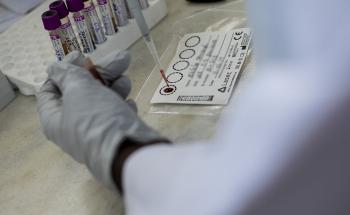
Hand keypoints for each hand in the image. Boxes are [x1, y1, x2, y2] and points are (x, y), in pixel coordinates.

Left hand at [37, 51, 168, 190]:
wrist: (128, 150)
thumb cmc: (97, 118)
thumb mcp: (78, 90)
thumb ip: (68, 74)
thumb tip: (55, 67)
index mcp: (54, 117)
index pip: (51, 90)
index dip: (64, 70)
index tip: (82, 56)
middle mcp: (73, 125)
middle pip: (82, 91)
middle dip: (101, 73)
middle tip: (120, 58)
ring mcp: (95, 130)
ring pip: (102, 100)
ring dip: (115, 85)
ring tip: (126, 78)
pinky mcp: (115, 134)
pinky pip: (115, 114)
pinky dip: (121, 105)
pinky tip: (129, 103)